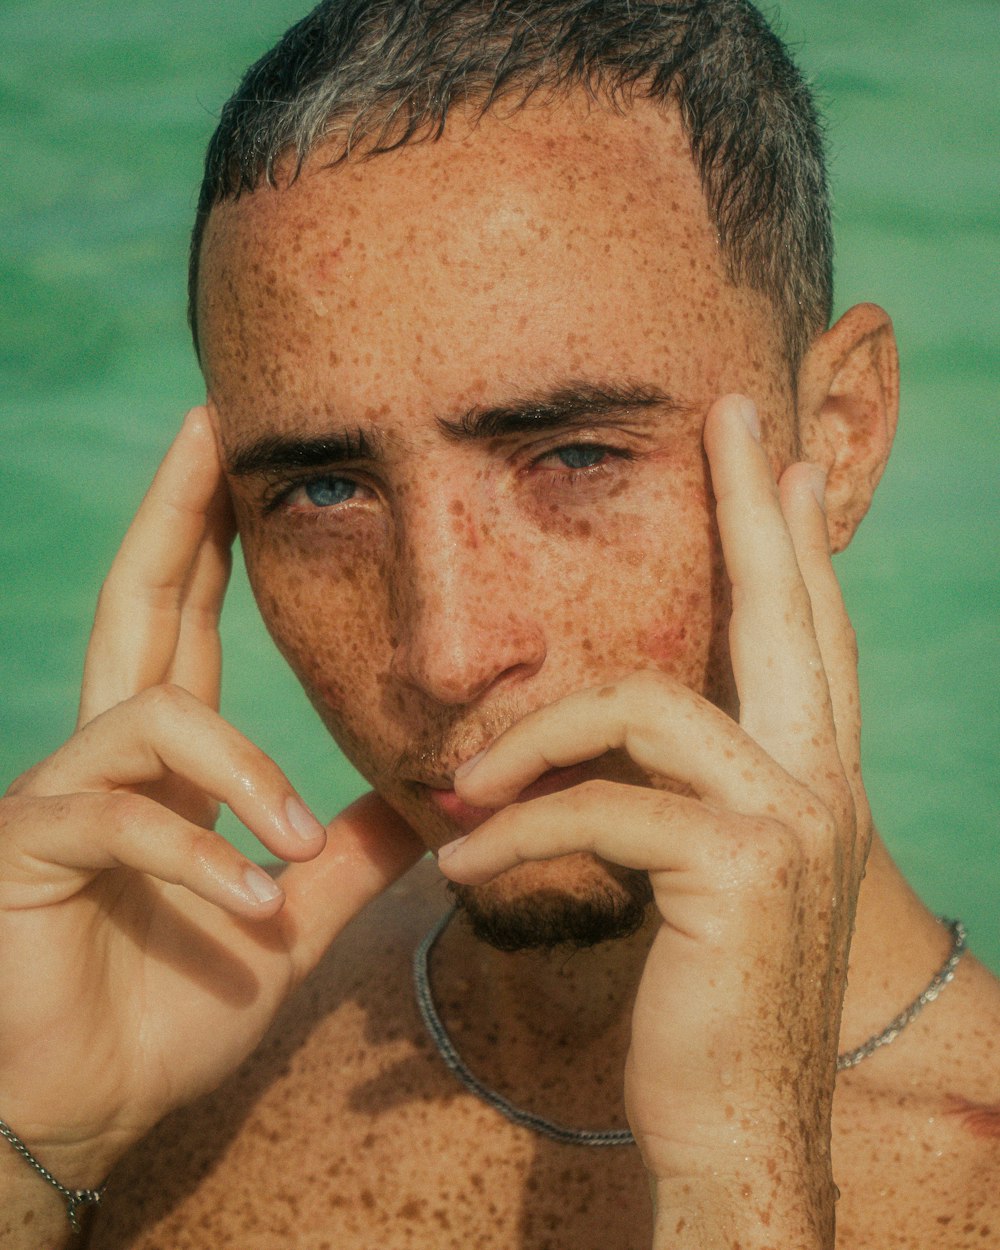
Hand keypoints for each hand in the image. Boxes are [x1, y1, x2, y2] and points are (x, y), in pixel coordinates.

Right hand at [0, 408, 422, 1192]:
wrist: (87, 1104)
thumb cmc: (175, 1001)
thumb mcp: (291, 908)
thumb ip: (352, 848)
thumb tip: (429, 792)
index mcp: (166, 758)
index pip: (188, 620)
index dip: (209, 537)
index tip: (243, 461)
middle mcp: (107, 755)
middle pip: (136, 603)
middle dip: (171, 512)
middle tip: (208, 425)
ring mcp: (62, 797)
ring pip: (149, 715)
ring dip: (241, 770)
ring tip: (296, 847)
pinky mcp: (31, 853)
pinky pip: (122, 819)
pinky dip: (199, 858)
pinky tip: (252, 908)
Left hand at [438, 394, 868, 1247]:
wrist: (734, 1131)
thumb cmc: (705, 1002)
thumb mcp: (699, 881)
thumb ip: (677, 795)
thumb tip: (617, 739)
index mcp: (811, 781)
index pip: (808, 636)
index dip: (793, 547)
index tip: (779, 463)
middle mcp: (820, 786)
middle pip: (783, 616)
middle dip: (754, 511)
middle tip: (739, 419)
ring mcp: (789, 822)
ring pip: (643, 710)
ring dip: (532, 742)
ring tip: (462, 789)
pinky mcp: (735, 871)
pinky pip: (597, 808)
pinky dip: (517, 833)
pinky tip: (463, 866)